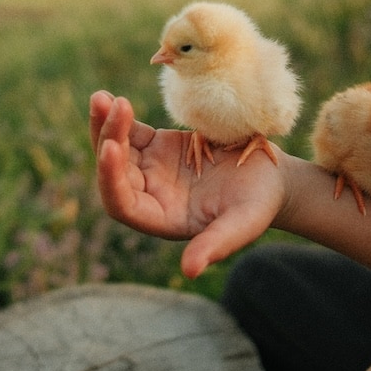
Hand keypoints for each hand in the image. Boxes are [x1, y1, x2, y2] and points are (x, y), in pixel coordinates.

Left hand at [90, 90, 285, 277]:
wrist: (270, 177)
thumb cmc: (259, 204)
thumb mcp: (243, 223)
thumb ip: (217, 245)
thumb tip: (190, 271)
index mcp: (162, 220)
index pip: (122, 203)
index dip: (111, 178)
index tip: (111, 146)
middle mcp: (149, 196)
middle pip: (113, 172)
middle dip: (106, 139)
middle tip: (107, 107)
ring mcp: (150, 170)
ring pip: (116, 148)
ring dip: (105, 125)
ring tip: (101, 99)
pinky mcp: (157, 147)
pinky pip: (130, 131)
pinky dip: (119, 116)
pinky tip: (109, 99)